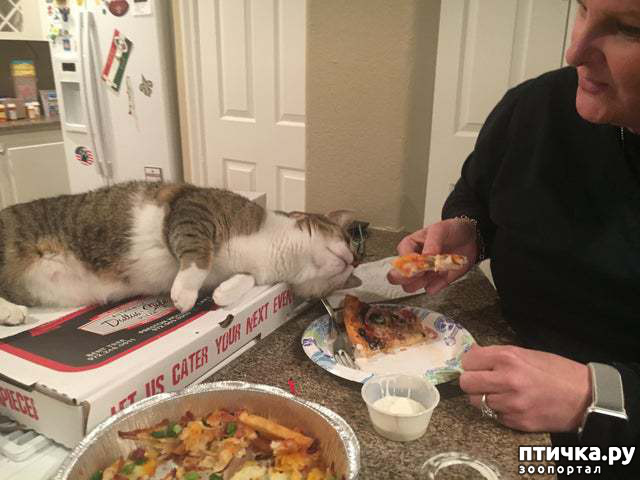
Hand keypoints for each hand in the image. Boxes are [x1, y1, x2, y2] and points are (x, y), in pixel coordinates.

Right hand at [387, 219, 476, 293]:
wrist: (470, 238)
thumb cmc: (450, 230)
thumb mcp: (440, 230)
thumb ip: (432, 243)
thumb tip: (426, 256)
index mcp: (408, 246)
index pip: (400, 261)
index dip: (410, 264)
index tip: (423, 260)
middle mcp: (412, 262)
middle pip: (396, 278)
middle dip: (407, 278)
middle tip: (423, 271)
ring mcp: (422, 274)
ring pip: (410, 287)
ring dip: (423, 282)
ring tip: (437, 270)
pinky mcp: (434, 282)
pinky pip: (430, 290)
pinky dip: (437, 285)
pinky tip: (445, 274)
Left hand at [460, 344, 591, 431]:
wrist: (585, 396)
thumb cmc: (556, 371)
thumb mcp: (526, 353)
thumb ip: (497, 355)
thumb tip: (473, 355)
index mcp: (507, 358)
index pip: (468, 361)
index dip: (471, 364)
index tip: (477, 366)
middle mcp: (506, 381)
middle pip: (466, 384)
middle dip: (472, 382)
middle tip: (482, 381)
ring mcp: (511, 404)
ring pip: (477, 402)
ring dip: (484, 398)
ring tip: (500, 393)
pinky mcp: (516, 423)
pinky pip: (494, 416)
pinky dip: (499, 411)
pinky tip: (512, 405)